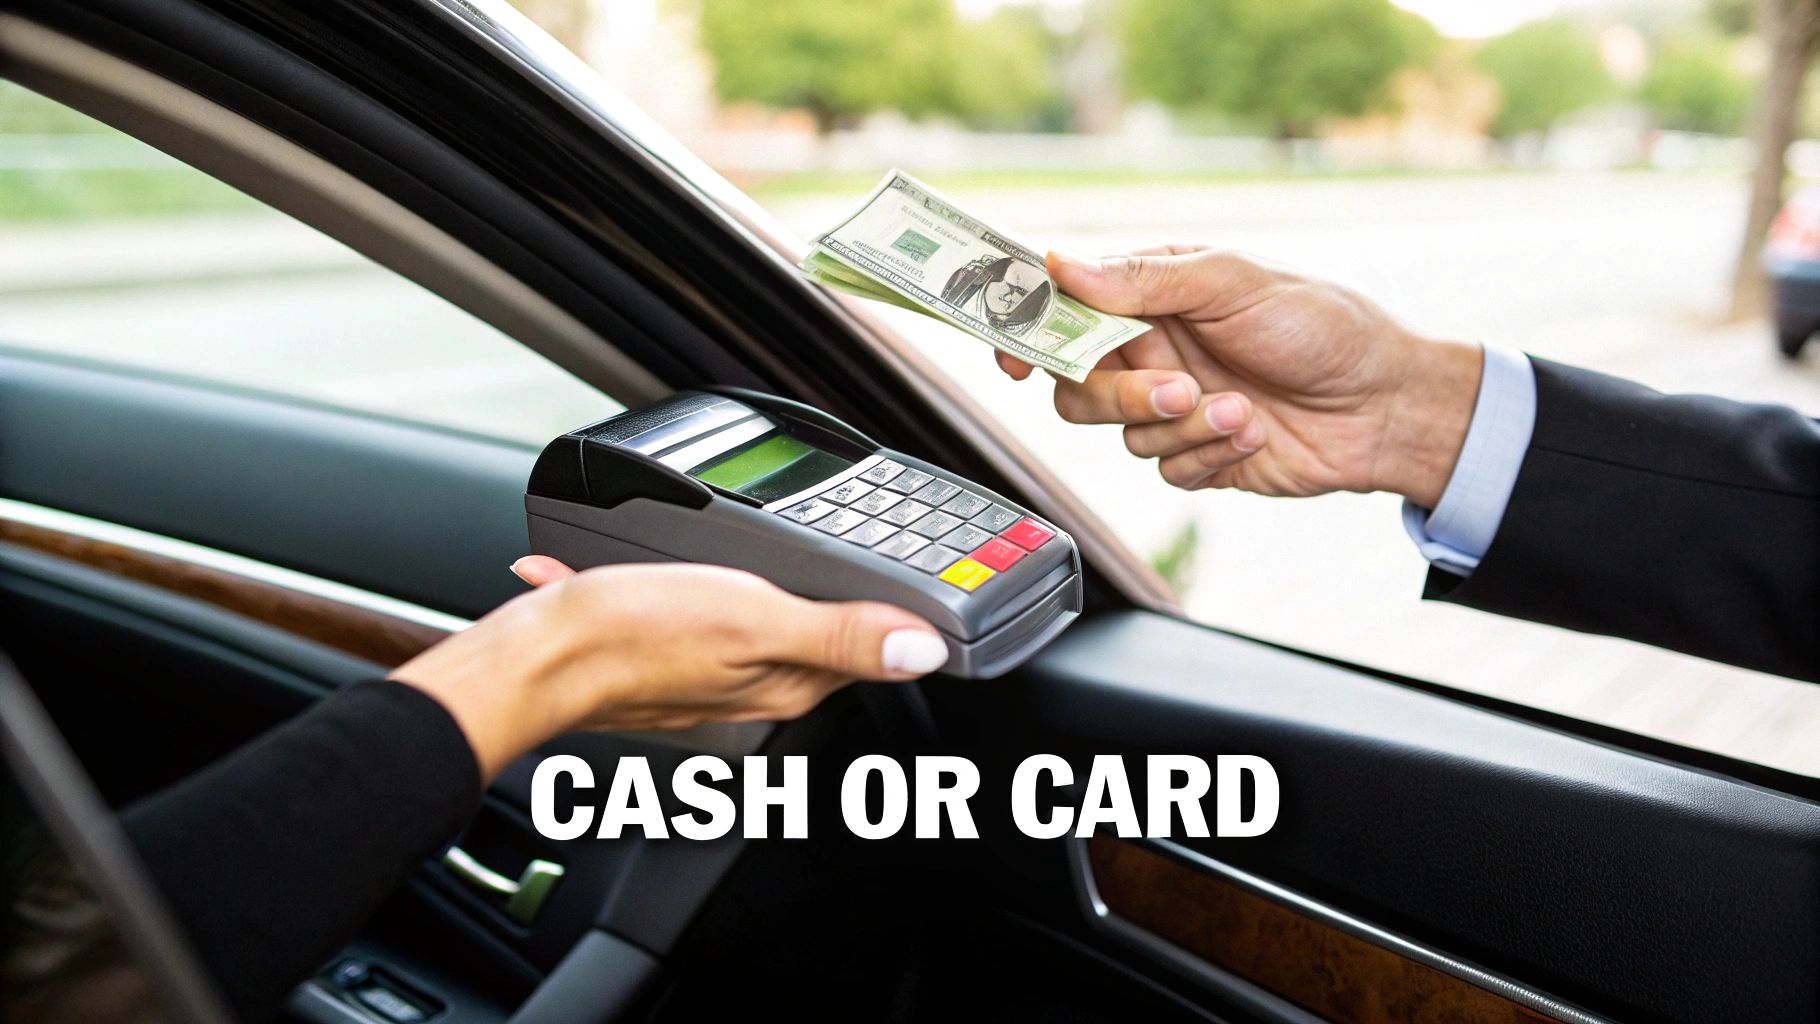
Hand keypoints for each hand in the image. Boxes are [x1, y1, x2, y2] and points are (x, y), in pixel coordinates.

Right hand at [390, 558, 946, 779]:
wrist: (536, 655)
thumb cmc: (635, 637)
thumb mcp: (755, 618)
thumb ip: (841, 632)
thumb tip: (924, 649)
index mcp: (786, 682)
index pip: (865, 648)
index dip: (888, 608)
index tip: (904, 569)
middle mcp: (751, 687)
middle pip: (813, 634)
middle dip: (821, 590)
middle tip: (832, 544)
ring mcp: (704, 673)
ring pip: (752, 621)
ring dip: (753, 586)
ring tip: (748, 550)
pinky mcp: (660, 656)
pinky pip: (689, 617)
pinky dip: (682, 586)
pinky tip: (664, 564)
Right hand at [999, 247, 1482, 508]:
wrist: (1388, 405)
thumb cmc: (1323, 325)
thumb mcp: (1236, 282)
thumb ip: (1146, 278)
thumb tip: (1062, 263)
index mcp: (1151, 293)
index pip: (1063, 307)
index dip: (1025, 329)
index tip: (1012, 356)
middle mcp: (1151, 348)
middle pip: (1076, 384)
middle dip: (1120, 394)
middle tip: (1176, 388)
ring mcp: (1170, 404)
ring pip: (1118, 433)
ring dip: (1178, 427)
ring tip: (1239, 410)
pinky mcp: (1194, 455)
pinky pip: (1164, 469)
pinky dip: (1207, 455)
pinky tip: (1252, 434)